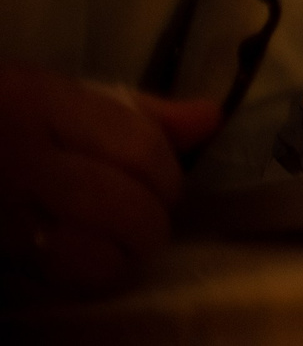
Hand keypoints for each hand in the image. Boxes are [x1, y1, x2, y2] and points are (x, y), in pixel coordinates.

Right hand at [0, 68, 219, 296]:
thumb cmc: (9, 118)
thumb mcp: (63, 97)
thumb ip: (139, 110)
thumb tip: (211, 119)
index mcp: (40, 104)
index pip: (138, 148)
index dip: (165, 174)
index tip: (164, 183)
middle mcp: (22, 160)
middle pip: (123, 204)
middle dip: (150, 218)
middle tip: (147, 216)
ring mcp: (7, 213)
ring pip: (95, 253)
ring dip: (124, 252)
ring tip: (123, 240)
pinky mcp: (2, 249)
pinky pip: (62, 275)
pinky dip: (89, 271)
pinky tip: (89, 255)